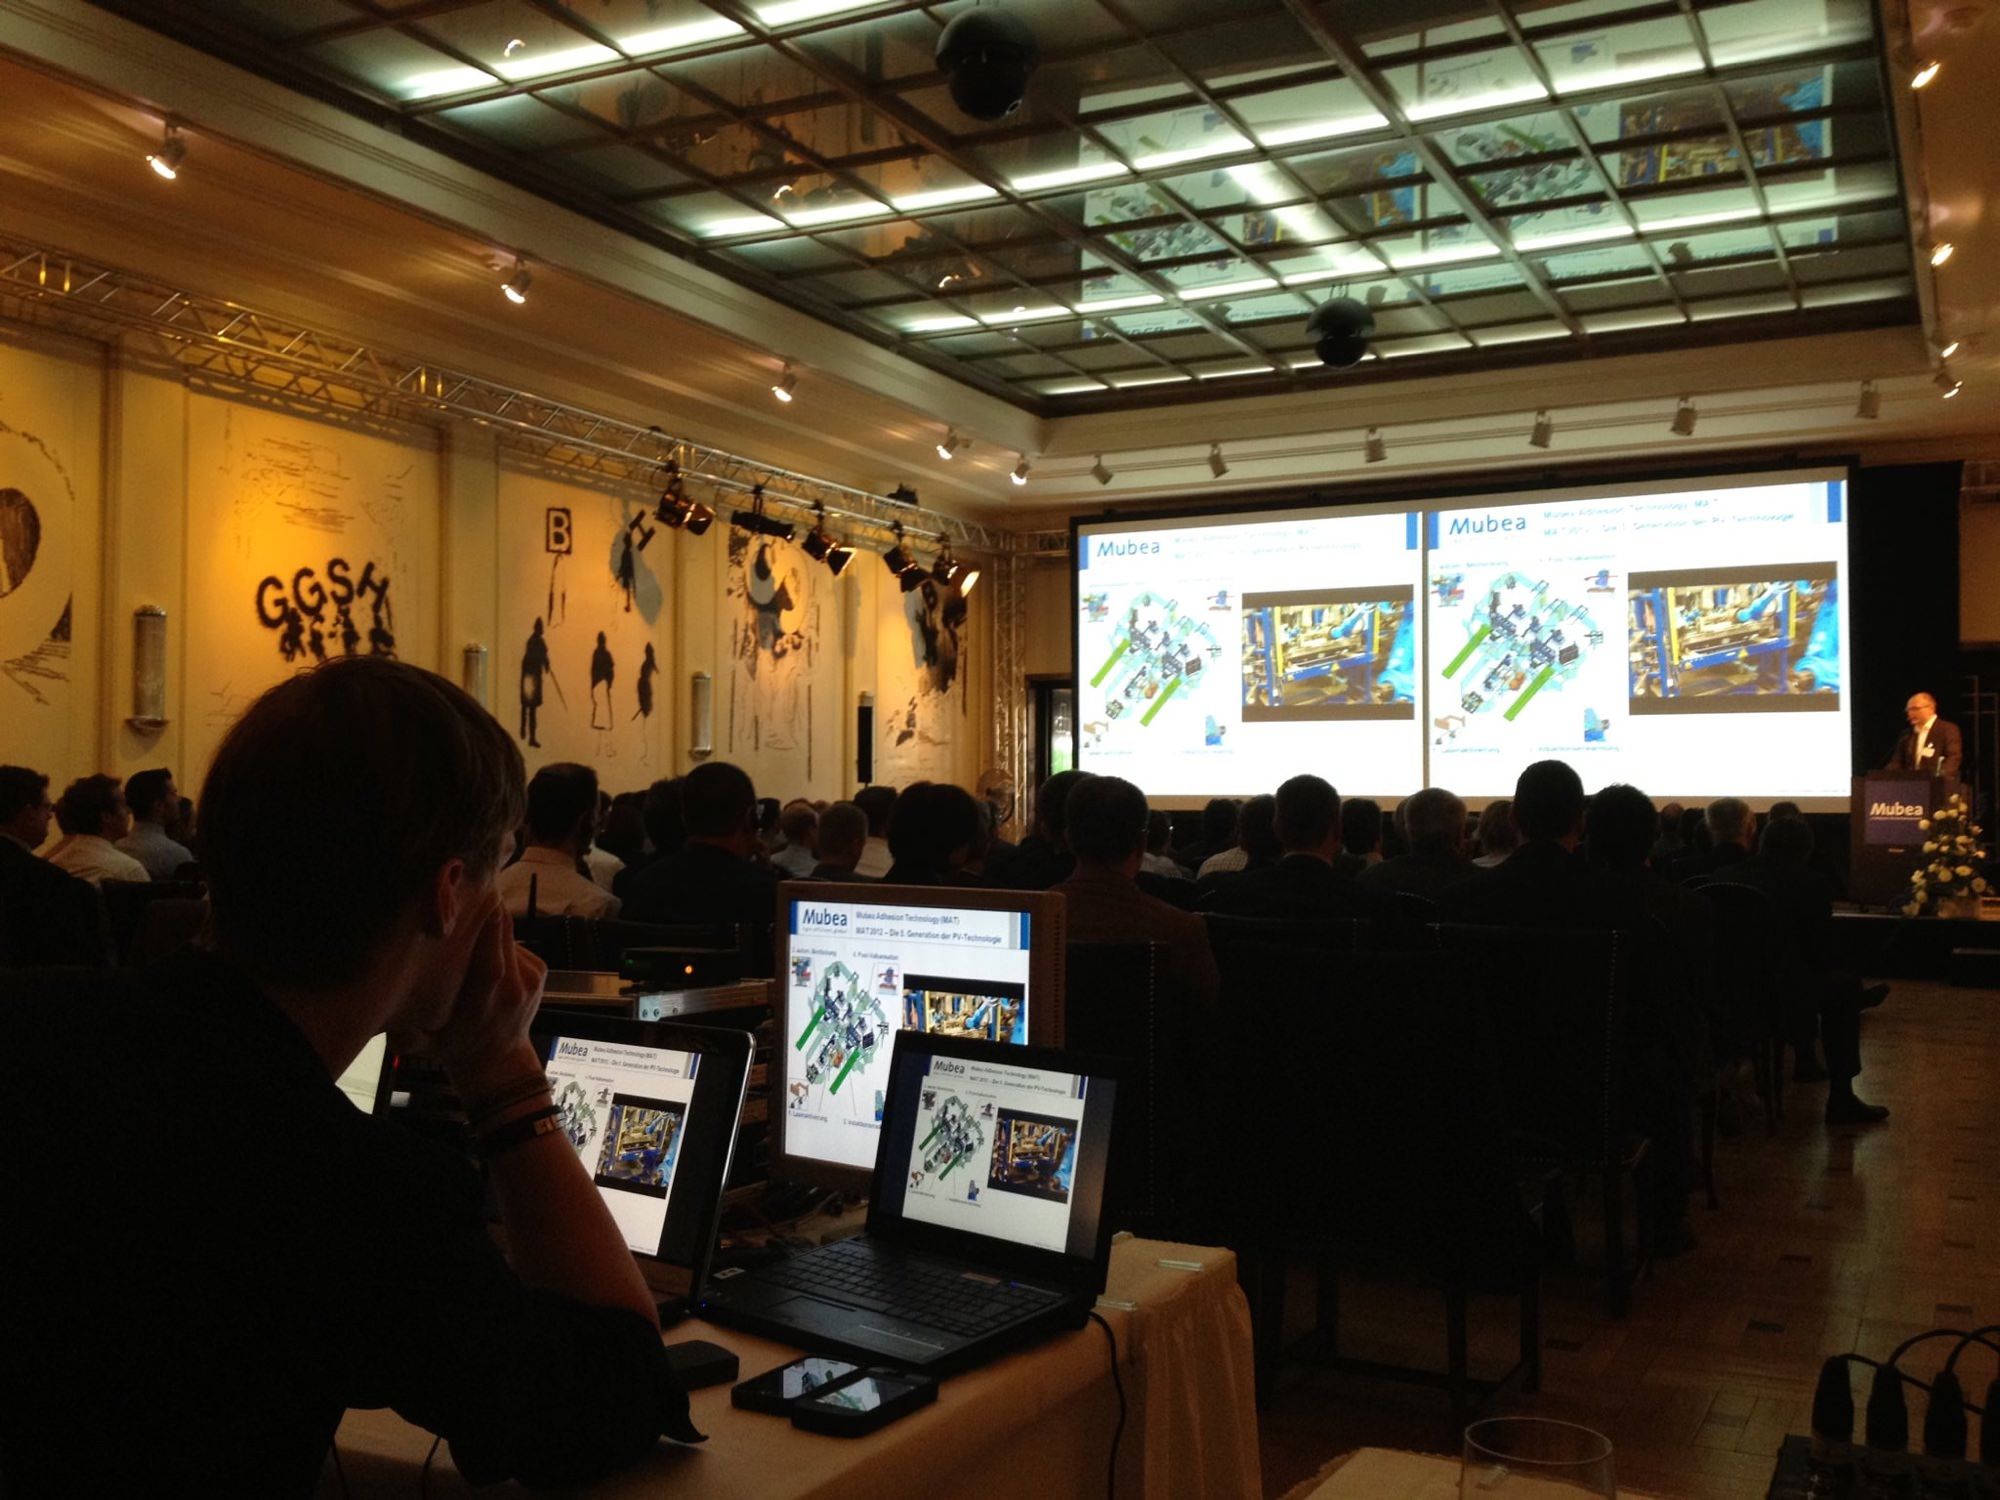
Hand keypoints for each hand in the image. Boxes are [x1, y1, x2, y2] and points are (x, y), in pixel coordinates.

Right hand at [420, 906, 548, 1097]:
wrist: (499, 1058)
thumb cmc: (453, 1046)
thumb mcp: (423, 1043)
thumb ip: (405, 1033)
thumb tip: (383, 1015)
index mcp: (483, 1007)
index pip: (491, 966)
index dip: (486, 932)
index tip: (473, 904)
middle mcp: (512, 991)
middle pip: (502, 937)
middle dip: (484, 913)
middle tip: (461, 894)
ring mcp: (530, 979)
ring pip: (508, 935)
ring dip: (488, 926)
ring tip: (467, 921)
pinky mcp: (539, 970)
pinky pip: (514, 943)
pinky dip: (498, 939)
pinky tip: (483, 949)